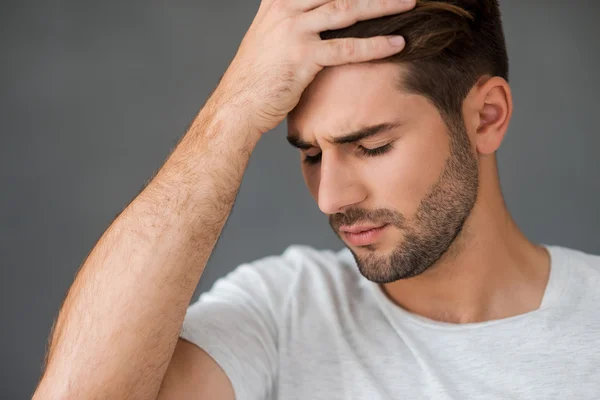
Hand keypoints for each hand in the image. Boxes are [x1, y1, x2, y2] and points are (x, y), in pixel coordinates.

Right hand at [210, 0, 414, 135]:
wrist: (237, 104)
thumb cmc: (256, 76)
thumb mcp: (268, 35)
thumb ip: (292, 19)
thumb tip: (320, 16)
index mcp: (277, 0)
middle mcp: (284, 8)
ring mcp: (293, 30)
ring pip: (346, 9)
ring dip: (382, 5)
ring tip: (408, 3)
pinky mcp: (302, 56)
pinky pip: (347, 48)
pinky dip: (375, 45)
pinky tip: (397, 43)